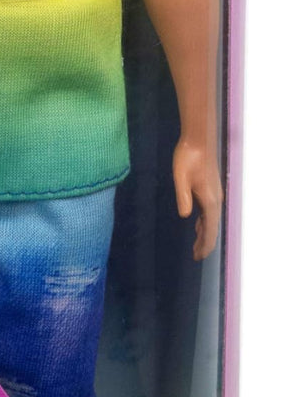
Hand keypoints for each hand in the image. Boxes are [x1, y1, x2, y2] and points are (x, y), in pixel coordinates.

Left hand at [172, 138, 222, 260]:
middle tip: (196, 256)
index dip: (205, 244)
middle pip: (212, 227)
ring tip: (196, 245)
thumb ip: (183, 197)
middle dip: (205, 243)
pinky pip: (209, 211)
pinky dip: (204, 222)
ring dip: (204, 233)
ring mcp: (214, 194)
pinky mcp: (210, 188)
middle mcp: (215, 199)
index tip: (198, 257)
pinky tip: (197, 224)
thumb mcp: (180, 177)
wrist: (198, 139)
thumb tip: (185, 216)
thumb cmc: (187, 156)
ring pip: (211, 219)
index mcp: (209, 200)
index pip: (209, 229)